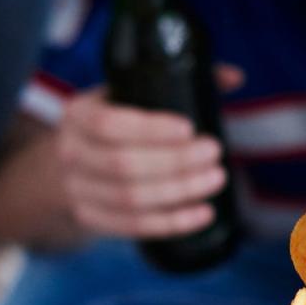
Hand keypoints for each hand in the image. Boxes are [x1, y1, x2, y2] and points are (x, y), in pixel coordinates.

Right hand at [58, 69, 240, 239]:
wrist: (71, 163)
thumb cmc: (113, 124)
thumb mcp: (127, 95)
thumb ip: (177, 82)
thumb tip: (234, 78)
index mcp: (77, 115)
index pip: (108, 124)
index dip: (150, 128)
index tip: (189, 127)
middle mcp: (70, 153)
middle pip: (123, 165)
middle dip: (175, 161)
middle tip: (214, 152)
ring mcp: (77, 190)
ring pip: (131, 199)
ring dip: (180, 192)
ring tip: (215, 178)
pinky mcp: (91, 218)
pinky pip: (134, 226)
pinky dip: (173, 222)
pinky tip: (203, 213)